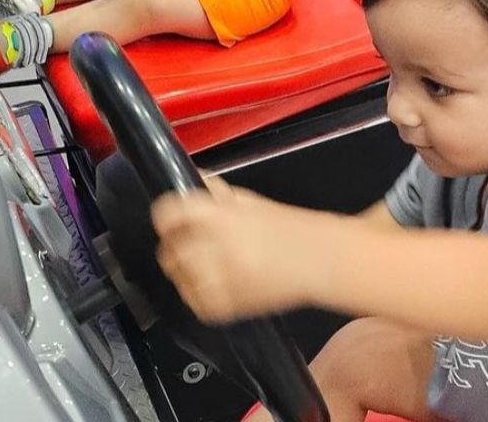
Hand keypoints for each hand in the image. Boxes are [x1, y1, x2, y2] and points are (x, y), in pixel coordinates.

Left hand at [151, 178, 327, 323]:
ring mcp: (224, 278)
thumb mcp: (250, 201)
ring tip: (198, 267)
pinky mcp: (231, 305)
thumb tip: (189, 182)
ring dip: (183, 273)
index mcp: (222, 216)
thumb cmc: (289, 228)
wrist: (322, 259)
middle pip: (170, 250)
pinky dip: (198, 296)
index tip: (168, 220)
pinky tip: (210, 285)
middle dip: (174, 247)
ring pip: (180, 279)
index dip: (165, 216)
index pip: (171, 213)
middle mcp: (219, 247)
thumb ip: (216, 195)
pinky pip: (198, 303)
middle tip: (183, 245)